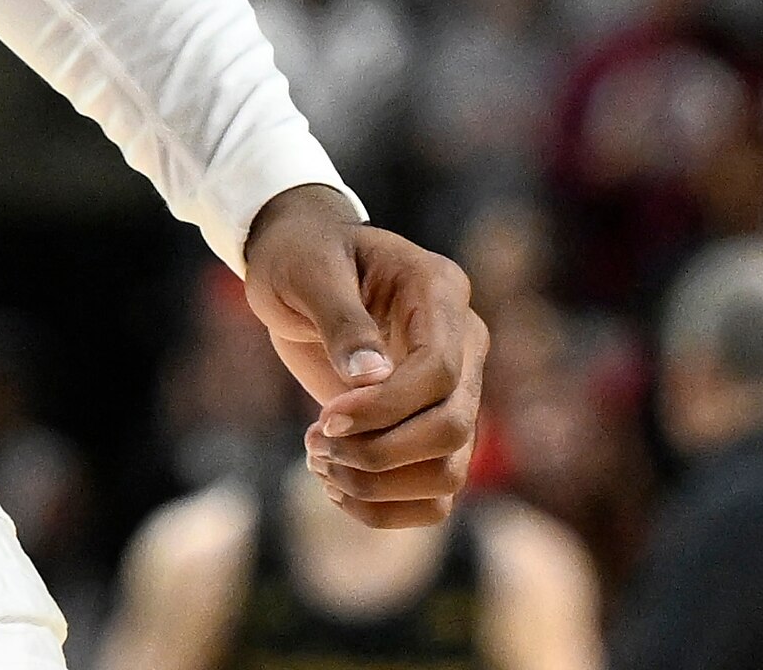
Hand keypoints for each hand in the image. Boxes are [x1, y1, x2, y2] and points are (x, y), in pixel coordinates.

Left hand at [241, 188, 485, 526]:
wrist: (299, 263)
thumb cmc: (300, 255)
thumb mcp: (306, 271)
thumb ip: (340, 320)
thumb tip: (370, 378)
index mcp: (440, 292)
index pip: (439, 371)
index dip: (385, 407)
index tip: (327, 421)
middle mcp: (463, 345)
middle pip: (454, 428)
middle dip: (379, 452)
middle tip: (315, 443)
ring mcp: (453, 391)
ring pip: (449, 471)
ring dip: (378, 484)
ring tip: (319, 462)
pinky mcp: (429, 426)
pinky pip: (434, 492)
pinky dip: (386, 507)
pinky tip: (335, 488)